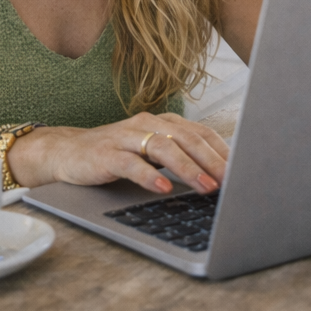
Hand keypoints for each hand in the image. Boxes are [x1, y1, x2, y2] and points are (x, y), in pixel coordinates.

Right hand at [8, 113, 229, 195]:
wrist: (67, 152)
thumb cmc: (115, 155)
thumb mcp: (150, 153)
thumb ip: (178, 157)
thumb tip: (217, 176)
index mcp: (162, 122)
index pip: (200, 133)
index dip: (222, 151)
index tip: (242, 170)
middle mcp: (147, 124)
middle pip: (187, 139)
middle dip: (212, 161)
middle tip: (231, 181)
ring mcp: (126, 137)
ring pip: (163, 149)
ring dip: (188, 168)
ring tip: (205, 186)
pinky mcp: (106, 154)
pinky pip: (131, 164)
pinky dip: (149, 175)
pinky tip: (163, 187)